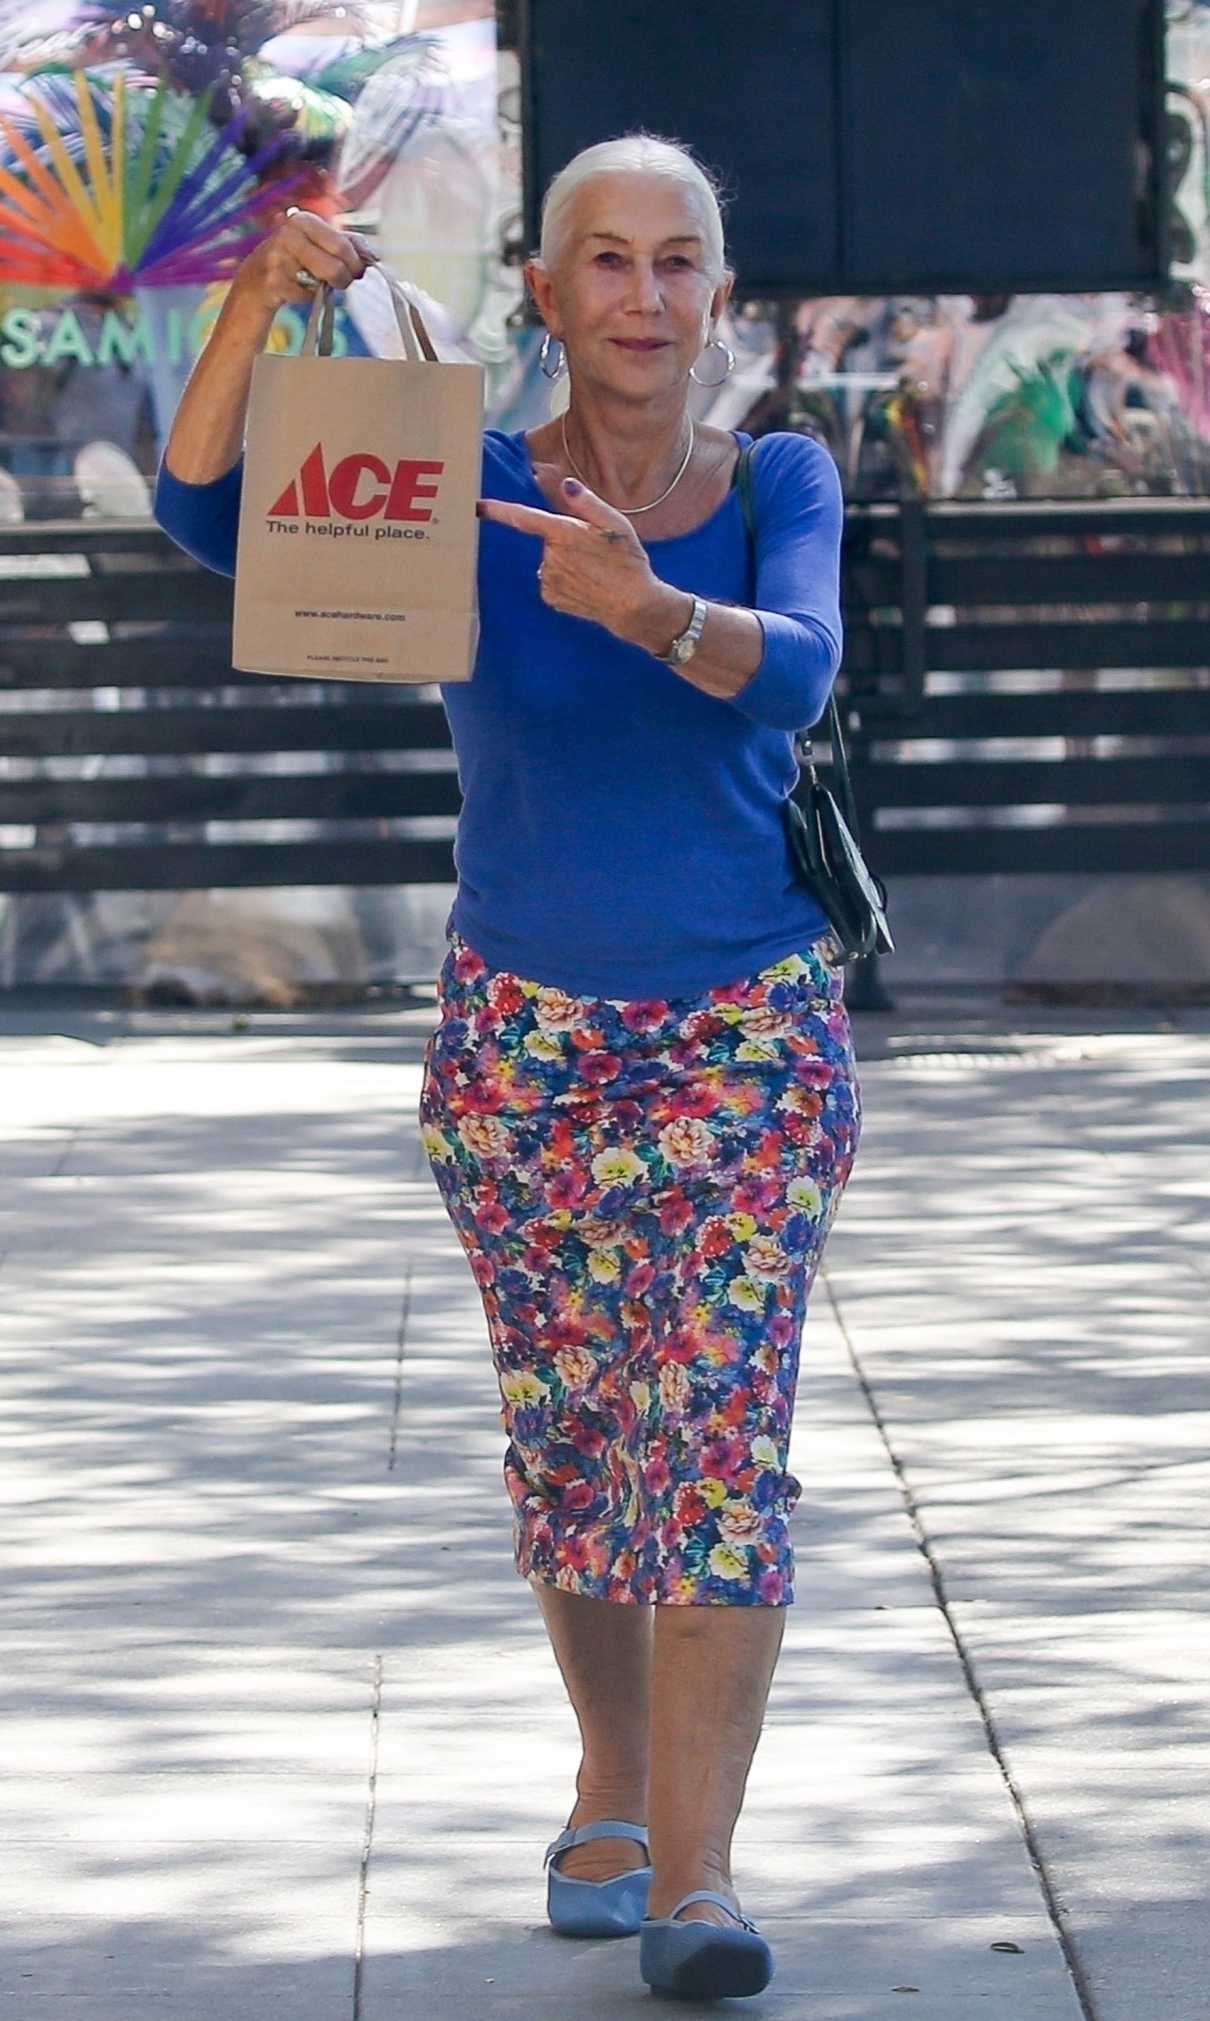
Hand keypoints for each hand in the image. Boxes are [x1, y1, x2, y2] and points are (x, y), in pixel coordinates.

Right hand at [229, 208, 379, 316]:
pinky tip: (298, 290)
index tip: (357, 271)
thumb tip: (372, 255)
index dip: (357, 262)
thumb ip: (345, 243)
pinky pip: (308, 295)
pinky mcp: (274, 282)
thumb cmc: (292, 262)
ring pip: (327, 276)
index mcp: (304, 220)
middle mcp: (290, 233)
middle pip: (339, 260)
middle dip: (347, 276)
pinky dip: (309, 297)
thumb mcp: (315, 244)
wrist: (254, 282)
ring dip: (332, 287)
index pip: (345, 242)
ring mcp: (280, 257)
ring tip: (323, 285)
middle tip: (344, 282)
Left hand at [476, 471, 665, 643]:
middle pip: (548, 541)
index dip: (499, 510)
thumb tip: (566, 484)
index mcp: (563, 533)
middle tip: (595, 553)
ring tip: (594, 572)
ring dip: (566, 564)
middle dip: (566, 542)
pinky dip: (565, 582)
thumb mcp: (615, 523)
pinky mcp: (550, 597)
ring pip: (550, 562)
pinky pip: (551, 582)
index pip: (524, 518)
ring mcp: (548, 579)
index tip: (477, 505)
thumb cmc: (628, 561)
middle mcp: (550, 556)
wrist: (633, 605)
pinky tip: (586, 586)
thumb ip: (587, 503)